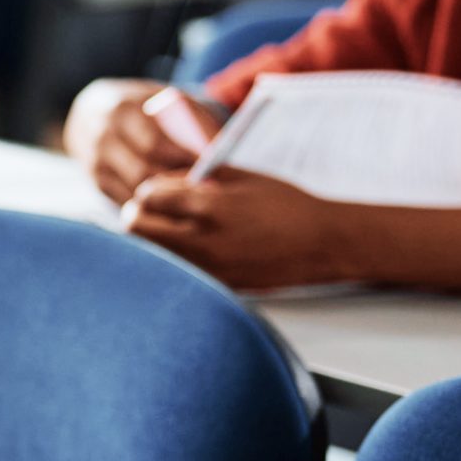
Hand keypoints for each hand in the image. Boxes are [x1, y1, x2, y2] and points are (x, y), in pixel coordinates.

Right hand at [67, 79, 222, 203]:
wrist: (90, 113)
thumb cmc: (141, 107)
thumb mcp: (163, 100)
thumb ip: (188, 117)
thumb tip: (216, 148)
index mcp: (122, 109)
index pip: (154, 143)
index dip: (183, 159)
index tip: (211, 169)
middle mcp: (103, 136)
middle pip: (143, 170)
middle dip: (176, 182)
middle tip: (207, 190)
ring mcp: (95, 160)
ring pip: (135, 189)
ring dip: (166, 197)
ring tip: (194, 197)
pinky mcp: (96, 180)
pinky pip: (126, 199)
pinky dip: (151, 205)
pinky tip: (172, 203)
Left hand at [121, 170, 353, 290]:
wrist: (323, 244)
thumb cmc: (287, 205)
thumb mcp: (244, 176)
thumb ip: (199, 174)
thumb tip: (165, 178)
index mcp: (211, 207)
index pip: (149, 196)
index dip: (148, 190)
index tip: (157, 190)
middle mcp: (204, 241)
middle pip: (137, 229)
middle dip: (138, 214)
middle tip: (150, 209)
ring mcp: (209, 268)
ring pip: (152, 255)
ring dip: (151, 240)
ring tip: (167, 229)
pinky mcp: (218, 286)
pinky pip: (178, 272)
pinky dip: (172, 260)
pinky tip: (187, 249)